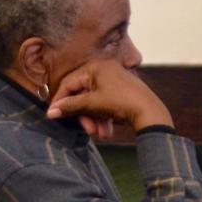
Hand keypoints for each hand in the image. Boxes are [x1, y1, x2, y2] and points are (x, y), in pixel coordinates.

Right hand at [46, 59, 172, 138]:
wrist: (150, 112)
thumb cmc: (121, 103)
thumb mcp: (92, 104)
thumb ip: (70, 107)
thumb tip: (51, 112)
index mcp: (95, 66)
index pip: (69, 83)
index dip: (60, 100)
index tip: (53, 115)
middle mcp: (103, 69)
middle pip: (82, 94)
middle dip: (84, 115)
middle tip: (86, 130)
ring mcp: (113, 79)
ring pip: (94, 101)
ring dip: (94, 119)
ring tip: (100, 134)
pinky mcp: (120, 90)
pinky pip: (104, 103)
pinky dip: (103, 117)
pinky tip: (106, 131)